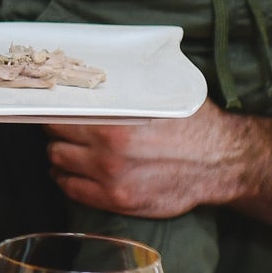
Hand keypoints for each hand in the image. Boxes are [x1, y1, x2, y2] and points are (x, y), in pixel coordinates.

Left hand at [45, 107, 254, 224]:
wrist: (220, 162)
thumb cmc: (193, 123)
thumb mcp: (161, 94)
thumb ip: (126, 89)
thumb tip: (93, 72)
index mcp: (115, 121)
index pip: (62, 113)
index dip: (53, 107)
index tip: (51, 104)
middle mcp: (108, 152)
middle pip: (54, 138)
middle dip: (54, 130)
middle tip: (59, 125)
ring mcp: (110, 179)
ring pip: (59, 163)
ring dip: (57, 154)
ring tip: (65, 147)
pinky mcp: (117, 201)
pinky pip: (72, 190)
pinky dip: (64, 179)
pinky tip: (68, 172)